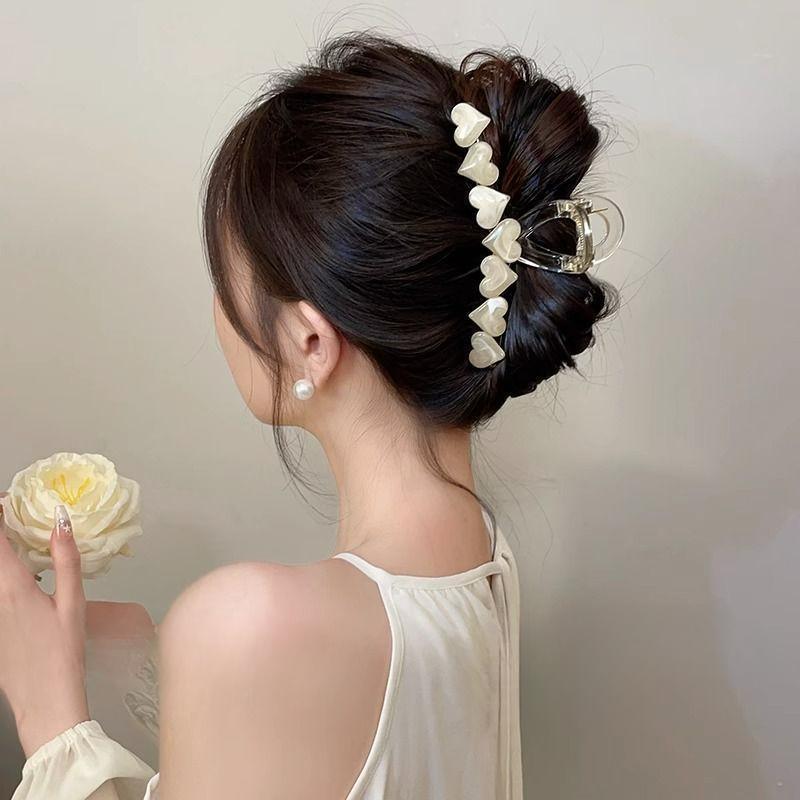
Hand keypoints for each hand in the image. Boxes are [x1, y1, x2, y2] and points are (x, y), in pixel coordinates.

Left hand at [0, 492, 89, 756]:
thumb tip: (61, 521)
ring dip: (3, 557)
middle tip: (11, 516)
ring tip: (18, 546)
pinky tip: (22, 581)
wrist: (45, 700)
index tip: (4, 499)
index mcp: (13, 588)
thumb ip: (66, 559)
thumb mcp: (72, 602)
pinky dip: (5, 577)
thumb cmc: (64, 652)